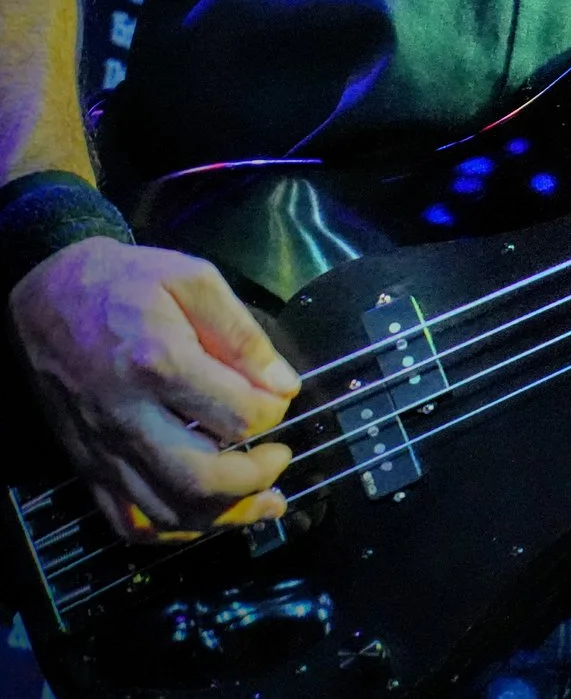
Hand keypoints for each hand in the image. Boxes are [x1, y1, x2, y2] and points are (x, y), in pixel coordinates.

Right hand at [10, 237, 298, 540]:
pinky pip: (128, 522)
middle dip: (258, 479)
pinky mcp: (87, 464)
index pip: (239, 416)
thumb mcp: (192, 281)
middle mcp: (128, 415)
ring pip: (169, 511)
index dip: (275, 413)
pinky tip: (206, 518)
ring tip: (264, 501)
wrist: (44, 296)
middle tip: (280, 458)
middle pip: (203, 478)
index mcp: (159, 363)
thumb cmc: (124, 282)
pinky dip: (173, 533)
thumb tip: (283, 384)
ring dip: (227, 517)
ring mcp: (103, 447)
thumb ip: (242, 333)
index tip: (281, 397)